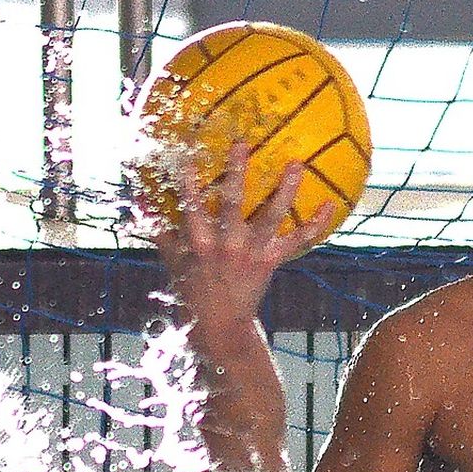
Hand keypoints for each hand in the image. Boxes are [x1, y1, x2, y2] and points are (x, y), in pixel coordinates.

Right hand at [154, 142, 335, 323]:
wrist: (220, 327)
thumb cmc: (193, 292)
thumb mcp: (172, 264)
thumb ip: (160, 233)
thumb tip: (141, 203)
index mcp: (199, 244)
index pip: (191, 209)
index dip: (189, 185)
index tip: (188, 159)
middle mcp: (226, 245)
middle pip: (232, 204)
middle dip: (236, 174)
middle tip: (242, 145)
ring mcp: (251, 252)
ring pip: (271, 217)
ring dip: (285, 190)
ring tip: (296, 165)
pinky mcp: (271, 261)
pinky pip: (297, 240)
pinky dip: (315, 224)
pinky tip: (331, 205)